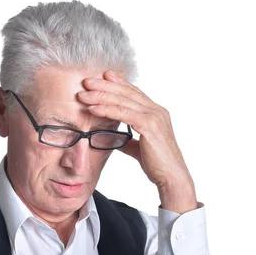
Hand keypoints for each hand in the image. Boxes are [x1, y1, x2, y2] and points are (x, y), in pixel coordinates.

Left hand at [77, 71, 197, 213]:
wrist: (172, 177)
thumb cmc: (158, 165)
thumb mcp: (140, 148)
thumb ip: (130, 141)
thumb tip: (117, 139)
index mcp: (156, 113)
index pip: (135, 93)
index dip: (119, 83)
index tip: (103, 76)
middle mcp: (157, 111)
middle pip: (127, 92)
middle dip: (105, 85)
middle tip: (86, 81)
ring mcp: (154, 117)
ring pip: (123, 100)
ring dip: (101, 96)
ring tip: (83, 95)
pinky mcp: (149, 126)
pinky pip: (123, 113)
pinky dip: (106, 109)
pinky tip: (93, 109)